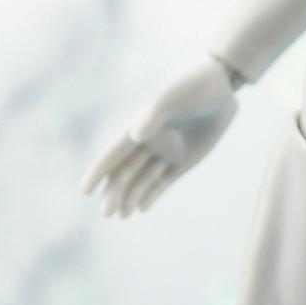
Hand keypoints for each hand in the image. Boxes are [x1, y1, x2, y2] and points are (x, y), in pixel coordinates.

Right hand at [80, 57, 237, 216]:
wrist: (222, 89)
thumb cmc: (194, 89)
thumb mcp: (173, 100)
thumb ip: (154, 116)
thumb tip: (135, 134)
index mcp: (140, 126)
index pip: (114, 152)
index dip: (99, 171)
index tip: (84, 190)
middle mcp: (149, 141)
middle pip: (125, 171)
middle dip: (114, 192)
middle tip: (106, 214)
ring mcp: (166, 152)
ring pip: (142, 179)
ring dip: (129, 196)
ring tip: (120, 216)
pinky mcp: (183, 160)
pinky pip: (163, 181)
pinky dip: (151, 194)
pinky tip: (140, 208)